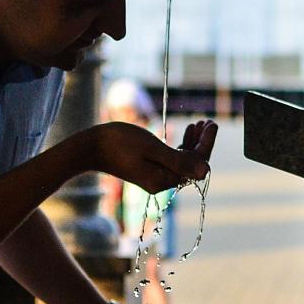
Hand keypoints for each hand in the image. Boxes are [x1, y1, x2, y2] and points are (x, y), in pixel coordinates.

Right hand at [78, 122, 212, 192]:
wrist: (90, 147)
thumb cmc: (119, 143)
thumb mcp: (152, 148)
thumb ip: (179, 160)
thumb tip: (206, 171)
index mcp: (164, 180)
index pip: (196, 164)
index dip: (207, 144)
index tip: (212, 123)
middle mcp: (162, 182)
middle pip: (192, 163)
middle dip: (202, 143)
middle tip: (208, 121)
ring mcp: (156, 177)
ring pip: (183, 160)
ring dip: (194, 143)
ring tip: (199, 123)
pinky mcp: (150, 170)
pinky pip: (173, 159)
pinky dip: (182, 146)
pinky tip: (187, 132)